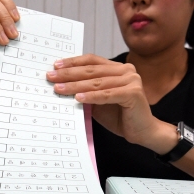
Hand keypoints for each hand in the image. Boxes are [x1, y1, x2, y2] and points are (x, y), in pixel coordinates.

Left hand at [46, 54, 174, 152]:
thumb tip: (61, 85)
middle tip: (51, 77)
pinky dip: (92, 96)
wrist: (142, 132)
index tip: (56, 66)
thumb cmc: (120, 116)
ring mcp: (131, 80)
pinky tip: (78, 98)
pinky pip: (107, 94)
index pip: (92, 61)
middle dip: (69, 74)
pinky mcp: (133, 93)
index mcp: (117, 69)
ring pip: (97, 82)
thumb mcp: (98, 101)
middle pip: (92, 70)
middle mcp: (126, 71)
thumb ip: (86, 91)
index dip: (73, 62)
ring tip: (59, 89)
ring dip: (76, 85)